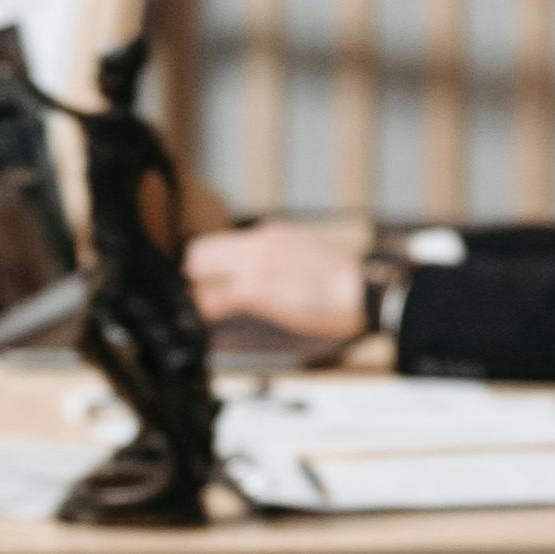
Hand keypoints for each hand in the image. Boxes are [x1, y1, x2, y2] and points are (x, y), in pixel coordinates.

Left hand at [179, 217, 375, 348]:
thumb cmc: (346, 283)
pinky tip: (207, 321)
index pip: (220, 242)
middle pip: (199, 250)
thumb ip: (279, 259)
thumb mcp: (306, 256)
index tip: (204, 280)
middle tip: (194, 295)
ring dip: (195, 291)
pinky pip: (212, 298)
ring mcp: (253, 262)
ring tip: (198, 310)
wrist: (362, 290)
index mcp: (271, 232)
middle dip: (192, 274)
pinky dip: (204, 310)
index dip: (208, 264)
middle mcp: (256, 240)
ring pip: (198, 269)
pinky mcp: (255, 288)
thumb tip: (263, 276)